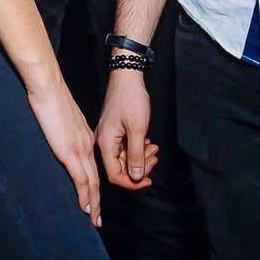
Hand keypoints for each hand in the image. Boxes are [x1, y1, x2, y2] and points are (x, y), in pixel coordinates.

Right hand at [27, 75, 103, 226]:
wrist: (49, 87)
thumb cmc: (51, 97)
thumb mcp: (63, 116)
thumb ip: (66, 129)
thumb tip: (63, 137)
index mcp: (86, 137)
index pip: (93, 165)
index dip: (94, 184)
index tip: (94, 198)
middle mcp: (87, 145)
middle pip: (96, 178)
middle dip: (97, 200)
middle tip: (98, 218)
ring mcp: (79, 149)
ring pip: (91, 182)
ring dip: (94, 203)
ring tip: (95, 219)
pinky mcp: (69, 152)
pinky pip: (81, 179)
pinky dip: (85, 196)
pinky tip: (86, 207)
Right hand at [96, 68, 160, 192]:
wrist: (127, 77)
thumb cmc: (130, 99)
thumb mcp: (138, 129)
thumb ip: (136, 155)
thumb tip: (135, 177)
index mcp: (105, 143)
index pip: (115, 175)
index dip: (131, 182)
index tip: (148, 179)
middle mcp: (104, 142)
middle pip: (120, 168)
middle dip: (139, 167)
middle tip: (154, 158)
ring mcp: (110, 137)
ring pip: (125, 158)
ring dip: (141, 158)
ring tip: (154, 149)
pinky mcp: (115, 132)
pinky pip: (126, 148)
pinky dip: (138, 149)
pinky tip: (148, 143)